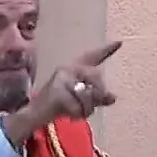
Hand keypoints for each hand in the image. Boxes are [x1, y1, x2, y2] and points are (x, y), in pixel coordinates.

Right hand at [7, 42, 121, 140]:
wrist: (37, 113)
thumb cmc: (59, 105)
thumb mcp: (80, 100)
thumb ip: (96, 97)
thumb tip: (113, 97)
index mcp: (75, 68)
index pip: (93, 57)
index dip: (106, 50)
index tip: (120, 42)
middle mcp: (68, 68)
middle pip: (96, 79)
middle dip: (96, 97)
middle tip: (87, 108)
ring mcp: (61, 78)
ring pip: (88, 94)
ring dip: (86, 109)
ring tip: (75, 112)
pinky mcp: (57, 90)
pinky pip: (78, 105)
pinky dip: (76, 114)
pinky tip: (68, 114)